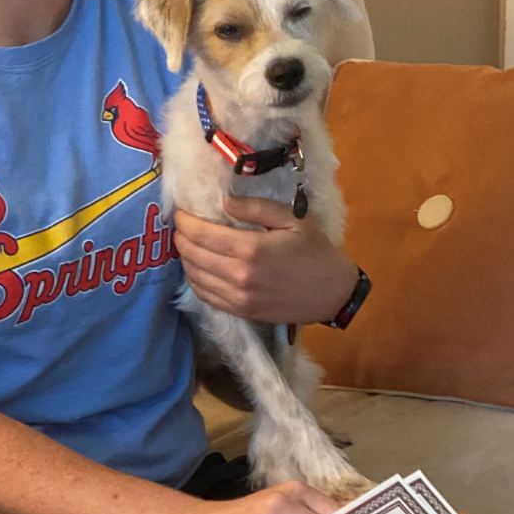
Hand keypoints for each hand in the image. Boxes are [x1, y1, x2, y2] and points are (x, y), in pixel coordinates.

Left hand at [173, 196, 357, 323]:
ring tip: (187, 244)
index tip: (180, 213)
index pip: (201, 234)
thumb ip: (256, 208)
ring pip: (195, 277)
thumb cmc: (315, 251)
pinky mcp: (240, 312)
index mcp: (250, 250)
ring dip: (185, 259)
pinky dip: (195, 280)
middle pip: (193, 255)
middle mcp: (238, 276)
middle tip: (181, 226)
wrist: (332, 293)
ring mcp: (238, 298)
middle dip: (181, 238)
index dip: (185, 222)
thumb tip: (224, 202)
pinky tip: (198, 267)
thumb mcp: (292, 219)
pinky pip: (206, 295)